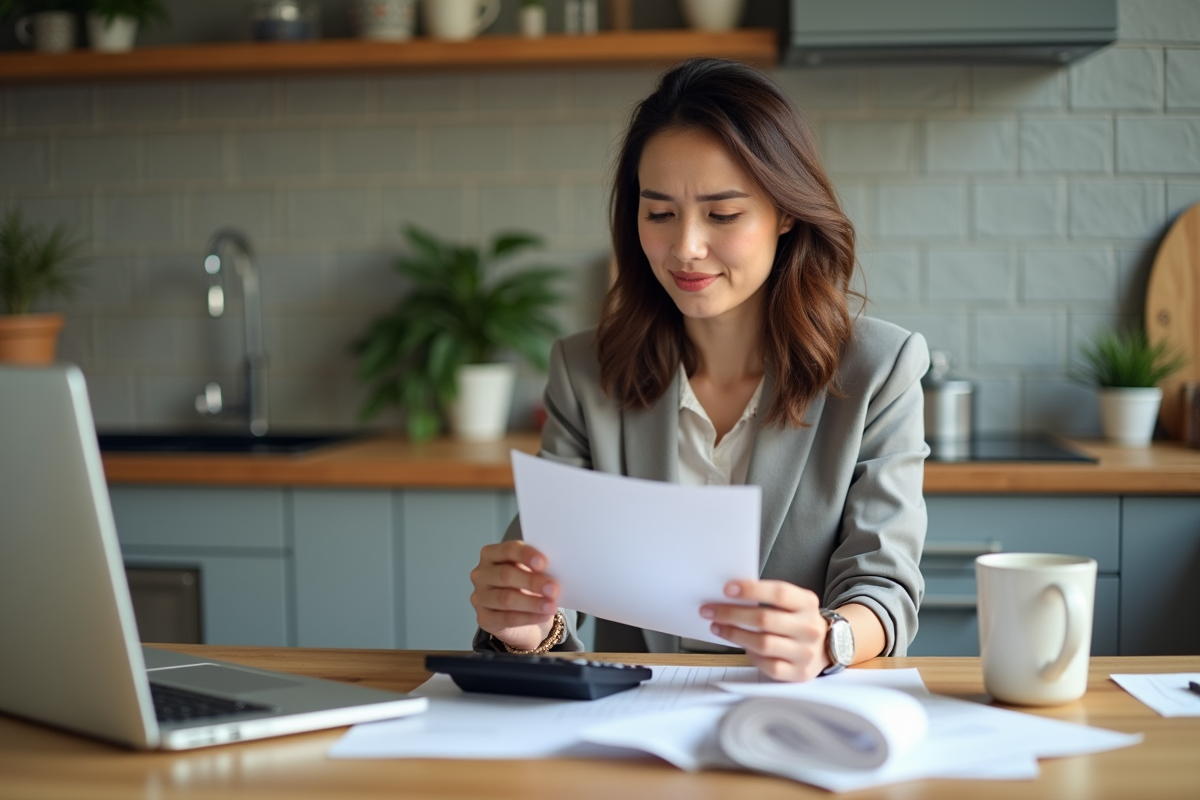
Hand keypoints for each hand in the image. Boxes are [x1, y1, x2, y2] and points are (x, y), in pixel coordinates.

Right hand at [470, 541, 559, 650]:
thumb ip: (536, 567)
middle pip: (505, 575)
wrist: (518, 614)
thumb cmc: (523, 585)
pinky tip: (544, 616)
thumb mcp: (529, 571)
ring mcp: (480, 597)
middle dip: (532, 581)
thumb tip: (555, 569)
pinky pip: (508, 618)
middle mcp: (481, 574)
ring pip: (506, 599)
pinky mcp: (484, 618)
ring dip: (532, 603)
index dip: (525, 555)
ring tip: (552, 606)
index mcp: (490, 555)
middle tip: (553, 588)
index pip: (507, 550)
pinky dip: (529, 617)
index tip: (544, 562)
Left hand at [700, 580, 828, 681]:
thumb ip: (769, 598)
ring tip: (718, 627)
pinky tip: (741, 646)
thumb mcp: (794, 603)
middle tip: (710, 610)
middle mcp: (809, 627)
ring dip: (734, 634)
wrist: (828, 647)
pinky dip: (751, 655)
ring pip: (763, 643)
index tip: (727, 589)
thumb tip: (730, 595)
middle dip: (732, 613)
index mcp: (807, 603)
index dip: (752, 590)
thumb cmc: (799, 621)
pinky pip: (768, 665)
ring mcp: (806, 652)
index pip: (779, 593)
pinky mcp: (799, 673)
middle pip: (765, 619)